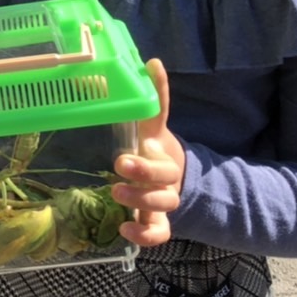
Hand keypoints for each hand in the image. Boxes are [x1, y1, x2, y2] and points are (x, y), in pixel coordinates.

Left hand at [112, 58, 185, 246]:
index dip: (151, 153)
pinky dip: (144, 235)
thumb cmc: (156, 149)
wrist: (179, 180)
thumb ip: (156, 98)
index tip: (136, 146)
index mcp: (166, 153)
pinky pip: (159, 234)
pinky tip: (124, 229)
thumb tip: (153, 61)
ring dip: (142, 200)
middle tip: (120, 166)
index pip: (165, 153)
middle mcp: (168, 179)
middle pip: (165, 179)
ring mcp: (165, 201)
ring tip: (116, 194)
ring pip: (163, 205)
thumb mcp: (155, 126)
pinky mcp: (160, 222)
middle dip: (144, 173)